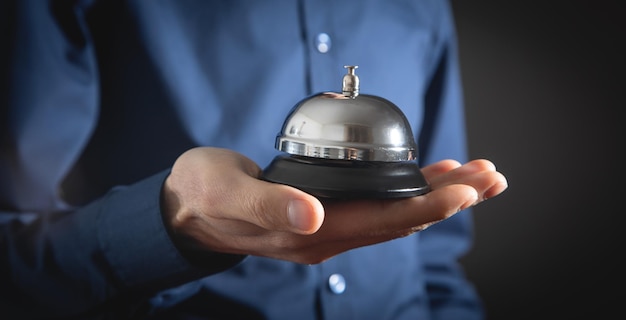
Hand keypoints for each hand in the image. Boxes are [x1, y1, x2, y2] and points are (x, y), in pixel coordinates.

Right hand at [161, 147, 506, 263]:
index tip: (466, 190)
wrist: (189, 209)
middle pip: (401, 222)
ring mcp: (328, 226)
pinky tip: (431, 175)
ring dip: (438, 195)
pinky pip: (377, 204)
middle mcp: (326, 235)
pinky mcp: (326, 211)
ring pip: (395, 214)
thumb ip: (271, 204)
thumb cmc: (205, 195)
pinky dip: (410, 190)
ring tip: (477, 176)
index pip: (380, 223)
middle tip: (493, 178)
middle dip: (449, 200)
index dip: (426, 207)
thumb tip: (313, 215)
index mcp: (307, 234)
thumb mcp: (228, 192)